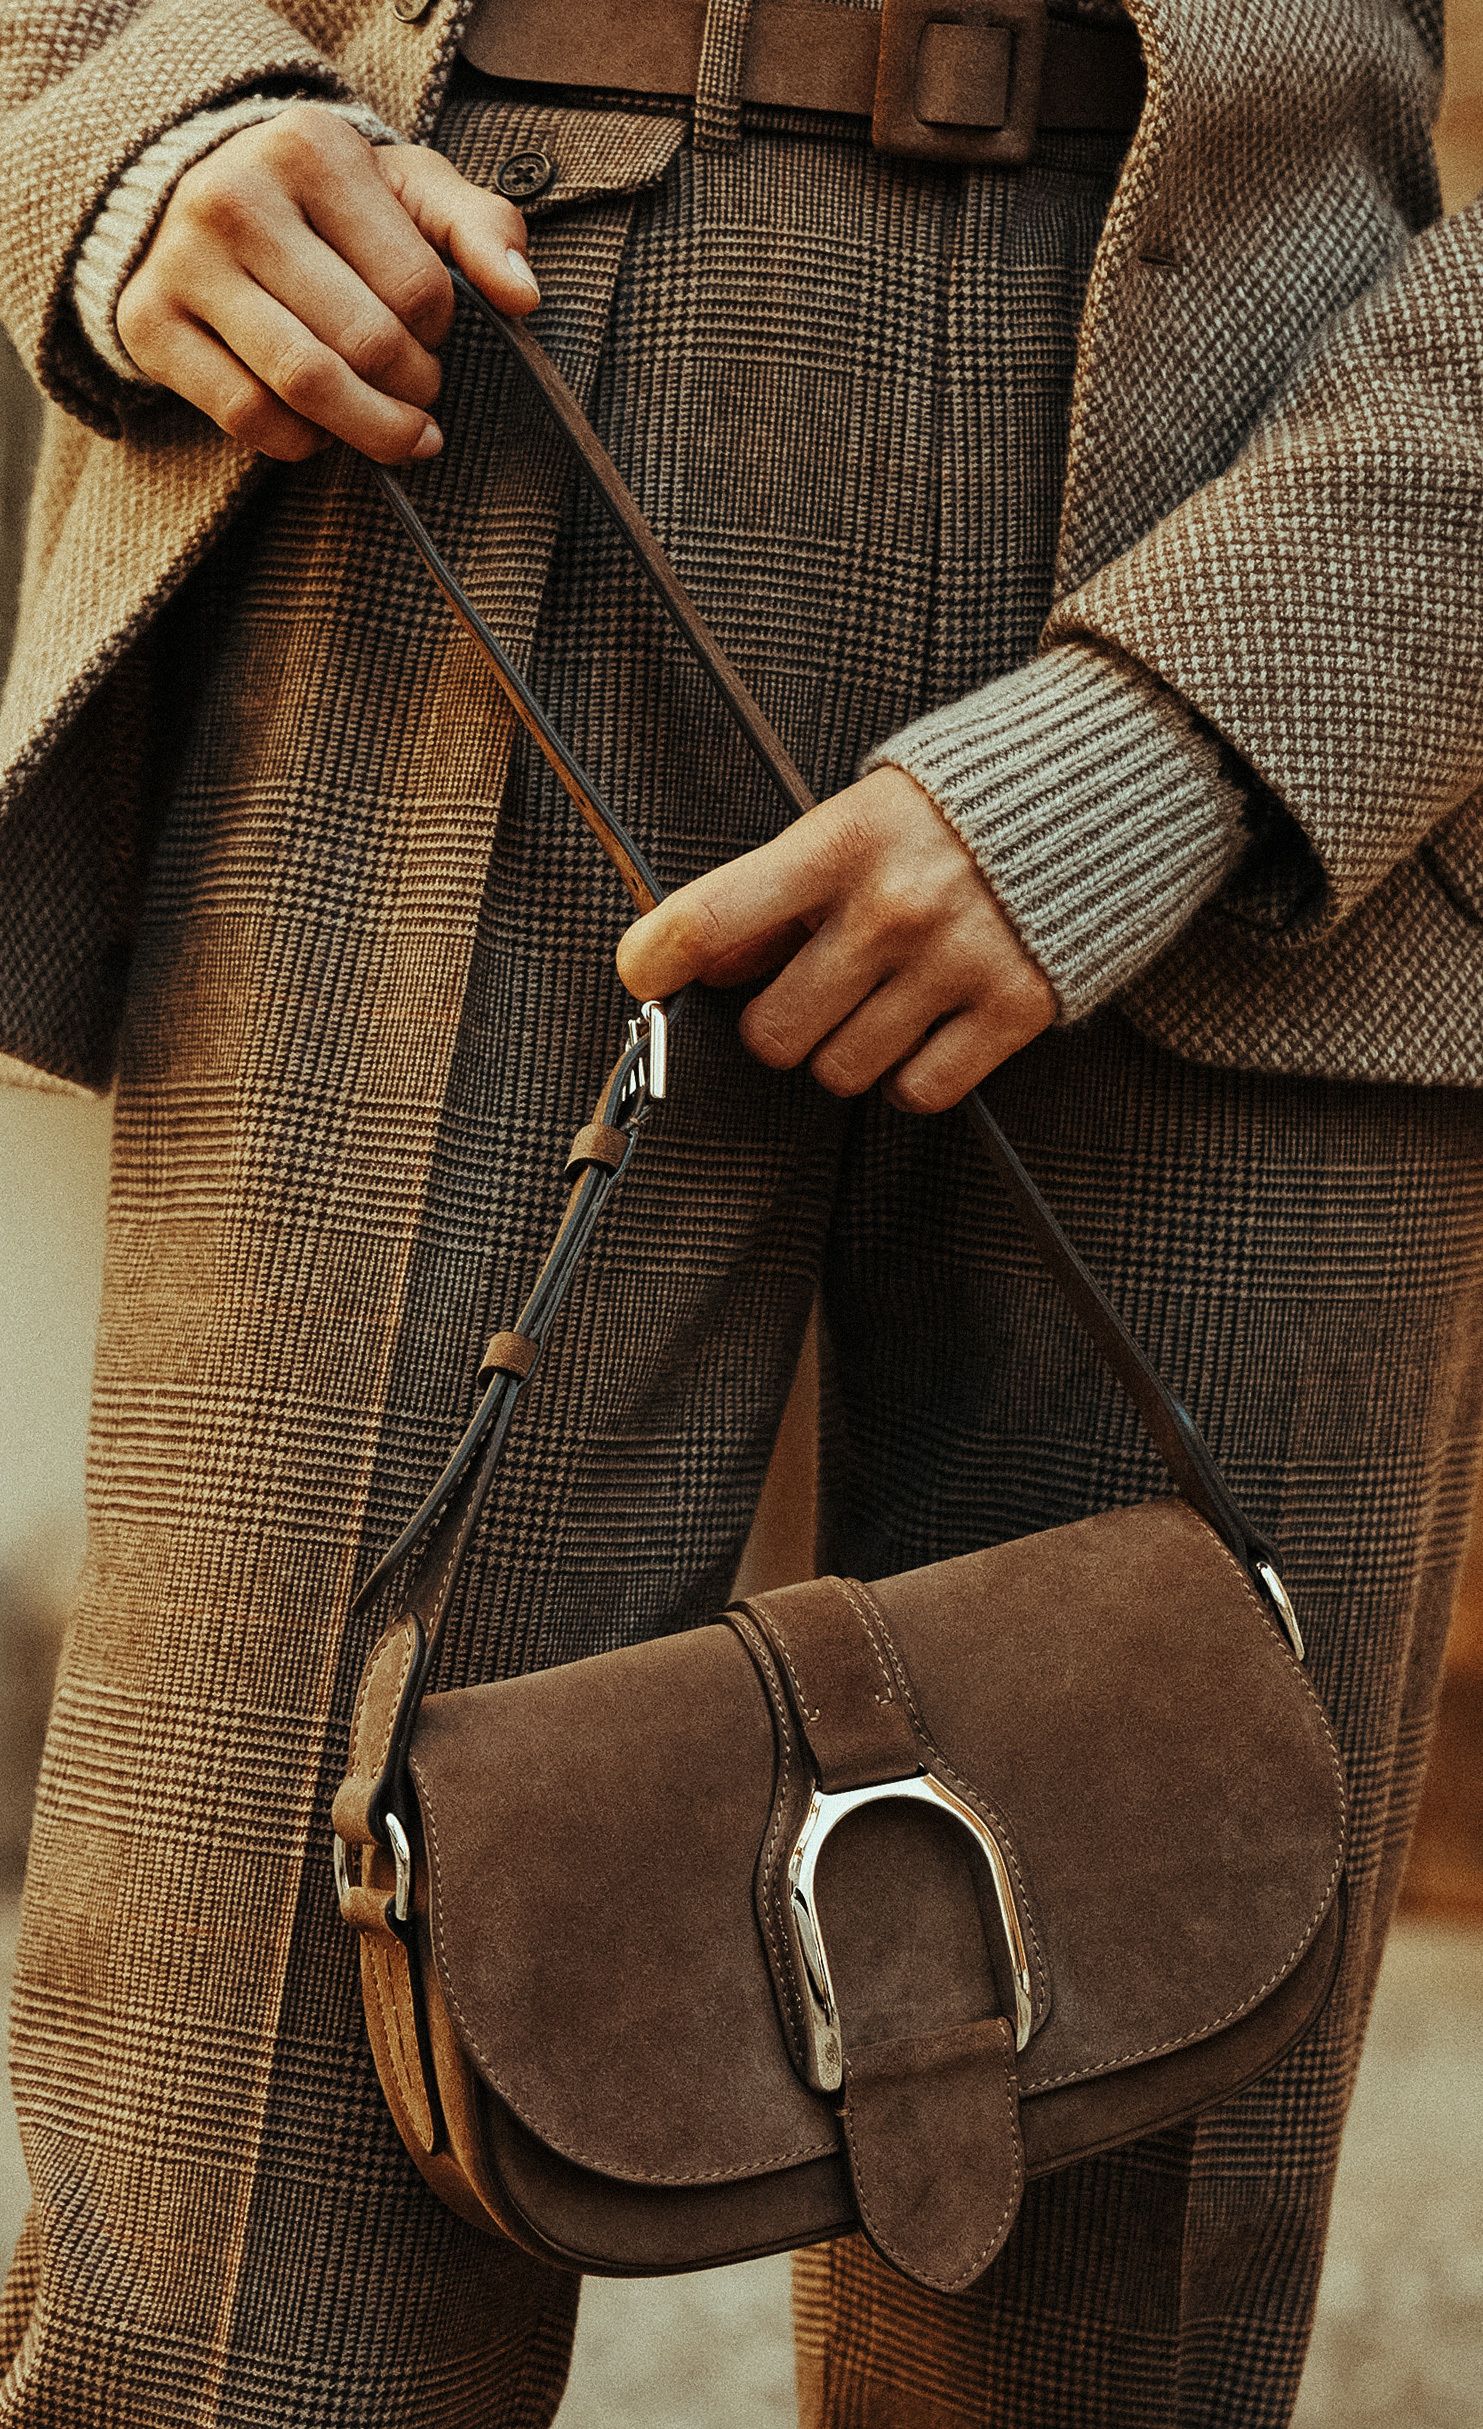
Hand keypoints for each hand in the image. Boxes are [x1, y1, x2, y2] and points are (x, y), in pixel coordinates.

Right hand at [116, 103, 540, 463]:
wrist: (204, 201)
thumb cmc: (329, 205)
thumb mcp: (411, 192)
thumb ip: (481, 231)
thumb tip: (522, 296)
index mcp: (310, 149)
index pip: (416, 286)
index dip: (440, 332)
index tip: (431, 331)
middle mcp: (233, 197)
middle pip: (365, 343)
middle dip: (414, 390)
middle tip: (423, 395)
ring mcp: (182, 263)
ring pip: (304, 387)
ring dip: (370, 429)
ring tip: (397, 432)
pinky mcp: (150, 325)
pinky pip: (250, 419)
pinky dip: (302, 442)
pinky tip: (320, 426)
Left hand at [616, 767, 1055, 1112]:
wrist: (1104, 784)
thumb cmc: (958, 806)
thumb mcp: (858, 814)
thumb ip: (780, 888)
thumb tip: (694, 962)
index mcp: (841, 841)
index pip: (714, 916)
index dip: (658, 957)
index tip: (643, 974)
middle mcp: (893, 906)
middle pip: (773, 1033)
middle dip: (777, 1026)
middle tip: (807, 994)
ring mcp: (956, 961)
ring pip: (841, 1072)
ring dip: (844, 1054)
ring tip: (876, 1004)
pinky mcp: (1015, 1006)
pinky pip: (918, 1092)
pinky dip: (908, 1077)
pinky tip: (922, 1031)